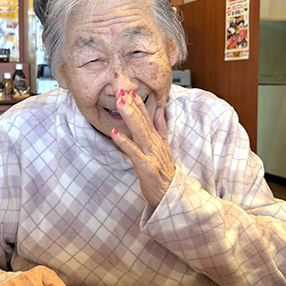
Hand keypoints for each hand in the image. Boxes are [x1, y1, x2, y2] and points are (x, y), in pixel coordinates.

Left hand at [111, 91, 175, 206]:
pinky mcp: (145, 166)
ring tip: (120, 103)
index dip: (139, 104)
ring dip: (129, 116)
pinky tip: (114, 132)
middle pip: (142, 121)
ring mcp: (151, 154)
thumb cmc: (164, 171)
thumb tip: (160, 110)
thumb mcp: (165, 146)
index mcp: (157, 139)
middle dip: (132, 105)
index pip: (148, 118)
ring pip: (139, 132)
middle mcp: (154, 144)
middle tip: (122, 91)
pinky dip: (124, 141)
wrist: (171, 193)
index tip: (130, 91)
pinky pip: (133, 152)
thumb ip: (161, 128)